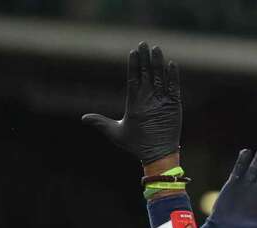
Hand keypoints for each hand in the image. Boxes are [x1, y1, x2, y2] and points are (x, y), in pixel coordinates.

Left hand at [82, 42, 181, 163]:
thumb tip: (83, 118)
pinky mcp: (174, 105)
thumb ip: (101, 123)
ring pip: (160, 77)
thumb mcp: (116, 133)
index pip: (134, 77)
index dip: (133, 65)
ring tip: (156, 49)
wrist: (155, 155)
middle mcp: (148, 97)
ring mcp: (161, 100)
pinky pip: (174, 88)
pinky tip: (171, 64)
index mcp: (135, 100)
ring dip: (158, 64)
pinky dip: (173, 77)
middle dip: (145, 59)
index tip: (133, 52)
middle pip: (147, 73)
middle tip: (144, 44)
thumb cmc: (136, 145)